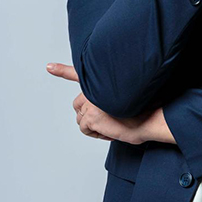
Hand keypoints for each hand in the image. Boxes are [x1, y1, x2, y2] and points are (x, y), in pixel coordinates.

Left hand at [46, 62, 175, 143]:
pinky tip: (112, 130)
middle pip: (79, 105)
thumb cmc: (148, 109)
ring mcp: (91, 101)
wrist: (153, 117)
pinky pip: (85, 129)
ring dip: (95, 126)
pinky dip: (97, 134)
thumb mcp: (131, 96)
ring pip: (81, 119)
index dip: (62, 70)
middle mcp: (95, 87)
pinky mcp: (90, 116)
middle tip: (109, 121)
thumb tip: (109, 111)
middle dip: (89, 115)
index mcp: (104, 79)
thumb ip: (113, 97)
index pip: (78, 73)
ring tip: (114, 125)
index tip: (49, 67)